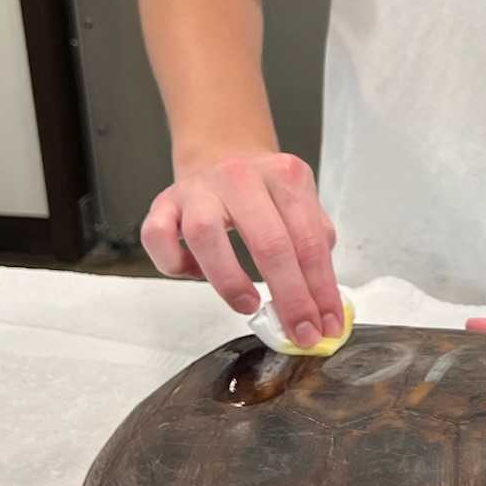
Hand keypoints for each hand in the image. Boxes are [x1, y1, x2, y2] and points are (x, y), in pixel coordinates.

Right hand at [140, 151, 342, 348]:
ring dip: (230, 280)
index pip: (310, 240)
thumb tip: (326, 303)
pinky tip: (196, 273)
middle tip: (299, 331)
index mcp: (284, 175)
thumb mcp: (300, 203)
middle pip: (269, 242)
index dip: (321, 289)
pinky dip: (175, 263)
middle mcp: (240, 177)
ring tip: (249, 305)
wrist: (222, 154)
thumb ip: (316, 245)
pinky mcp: (164, 203)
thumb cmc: (263, 191)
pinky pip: (158, 237)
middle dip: (290, 298)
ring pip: (205, 234)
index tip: (326, 324)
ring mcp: (198, 189)